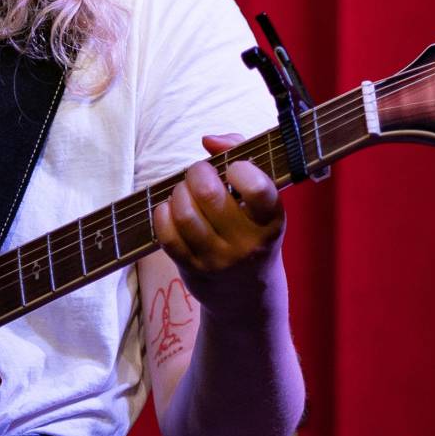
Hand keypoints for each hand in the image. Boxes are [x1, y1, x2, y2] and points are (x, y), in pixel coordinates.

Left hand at [151, 133, 285, 318]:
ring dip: (178, 193)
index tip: (232, 169)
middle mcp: (248, 243)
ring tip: (185, 192)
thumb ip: (238, 153)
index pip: (258, 189)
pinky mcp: (193, 270)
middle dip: (197, 173)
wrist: (248, 294)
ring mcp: (219, 260)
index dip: (239, 169)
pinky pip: (167, 234)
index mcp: (271, 220)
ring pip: (184, 213)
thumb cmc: (250, 227)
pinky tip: (171, 210)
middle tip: (199, 174)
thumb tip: (208, 140)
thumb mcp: (259, 197)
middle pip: (208, 194)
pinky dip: (163, 213)